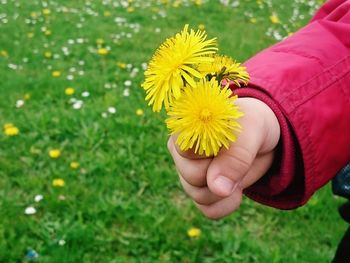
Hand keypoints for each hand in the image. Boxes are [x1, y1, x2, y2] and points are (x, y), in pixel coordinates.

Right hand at [167, 98, 279, 218]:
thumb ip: (235, 156)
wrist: (262, 137)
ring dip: (226, 189)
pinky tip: (237, 188)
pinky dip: (227, 203)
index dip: (208, 152)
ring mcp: (187, 172)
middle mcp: (180, 150)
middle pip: (192, 176)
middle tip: (238, 156)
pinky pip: (209, 209)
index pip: (184, 147)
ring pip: (199, 195)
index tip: (226, 143)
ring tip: (239, 170)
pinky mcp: (198, 191)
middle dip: (221, 172)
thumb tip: (216, 188)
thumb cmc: (251, 124)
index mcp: (187, 126)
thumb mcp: (252, 130)